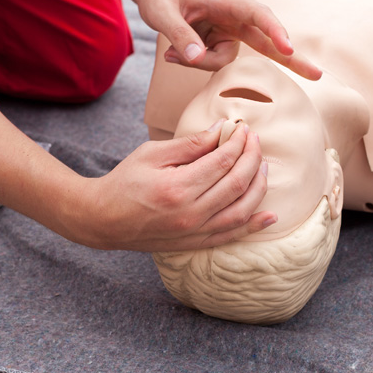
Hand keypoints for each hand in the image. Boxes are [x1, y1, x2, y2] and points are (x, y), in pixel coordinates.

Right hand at [76, 120, 275, 251]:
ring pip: (241, 210)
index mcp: (178, 187)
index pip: (223, 161)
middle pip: (237, 183)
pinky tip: (269, 216)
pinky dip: (253, 226)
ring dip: (258, 187)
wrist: (103, 219)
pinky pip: (231, 236)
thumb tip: (222, 130)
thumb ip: (190, 144)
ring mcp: (194, 232)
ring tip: (263, 167)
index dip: (239, 142)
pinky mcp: (194, 244)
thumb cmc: (125, 181)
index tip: (243, 129)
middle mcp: (190, 213)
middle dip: (252, 158)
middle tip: (255, 141)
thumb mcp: (151, 153)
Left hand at [137, 0, 321, 79]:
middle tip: (318, 76)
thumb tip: (195, 59)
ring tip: (171, 50)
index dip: (275, 30)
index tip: (287, 47)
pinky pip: (213, 65)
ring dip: (200, 63)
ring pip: (225, 62)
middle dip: (292, 59)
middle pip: (269, 41)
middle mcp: (235, 19)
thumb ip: (178, 34)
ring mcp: (229, 34)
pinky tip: (174, 53)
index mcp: (227, 2)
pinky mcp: (221, 46)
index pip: (258, 15)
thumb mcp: (161, 12)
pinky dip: (194, 63)